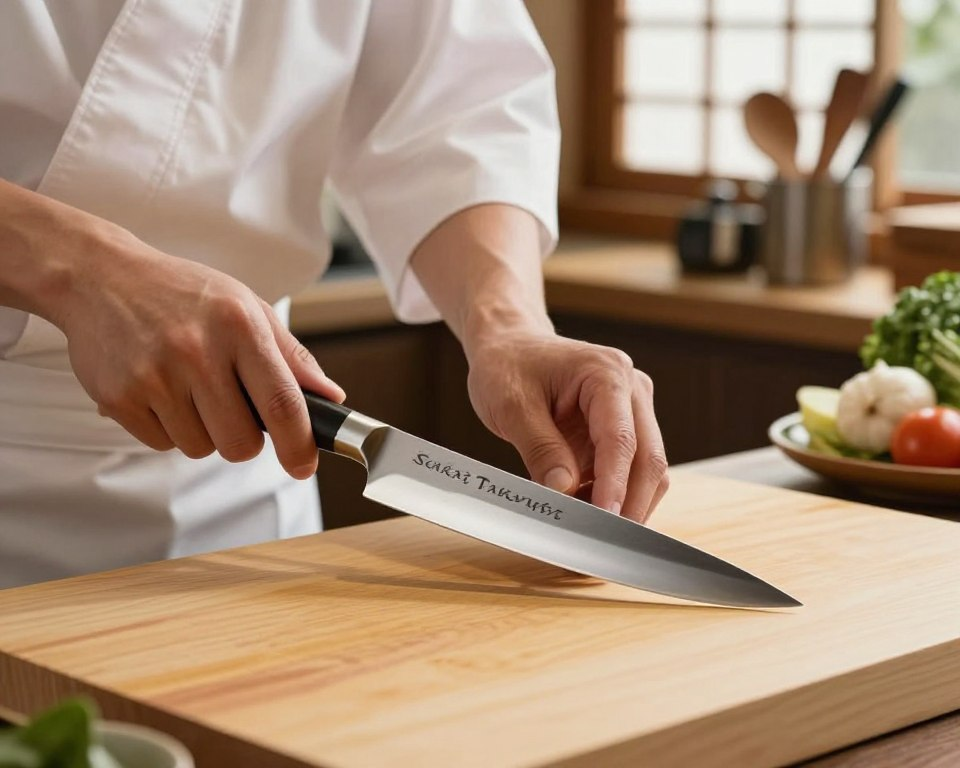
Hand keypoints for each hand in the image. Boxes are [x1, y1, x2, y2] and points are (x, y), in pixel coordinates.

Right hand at [58, 224, 344, 477]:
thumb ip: (291, 356)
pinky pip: (162, 444)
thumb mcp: (246, 307)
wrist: (101, 277)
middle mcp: (197, 351)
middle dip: (244, 439)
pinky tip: (160, 389)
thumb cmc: (184, 293)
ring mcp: (155, 376)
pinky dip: (167, 427)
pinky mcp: (119, 397)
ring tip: (189, 388)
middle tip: (232, 409)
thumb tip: (330, 397)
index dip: (300, 444)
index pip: (281, 403)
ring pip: (200, 448)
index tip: (304, 465)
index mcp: (239, 325)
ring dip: (203, 430)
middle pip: (240, 443)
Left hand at [466, 331, 667, 522]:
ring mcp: (634, 408)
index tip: (603, 523)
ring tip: (588, 529)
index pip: (621, 440)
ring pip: (648, 469)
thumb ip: (539, 448)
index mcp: (606, 373)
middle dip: (629, 505)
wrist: (510, 346)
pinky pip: (631, 468)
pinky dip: (614, 494)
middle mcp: (631, 388)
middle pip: (649, 459)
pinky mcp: (626, 427)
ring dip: (625, 503)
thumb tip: (563, 492)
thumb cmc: (508, 366)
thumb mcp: (510, 405)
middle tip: (601, 544)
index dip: (615, 486)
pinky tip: (587, 511)